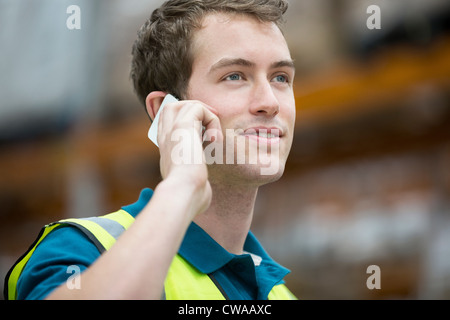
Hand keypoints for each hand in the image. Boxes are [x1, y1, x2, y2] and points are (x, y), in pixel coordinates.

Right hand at [156, 99, 222, 216]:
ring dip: (206, 116)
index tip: (206, 137)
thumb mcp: (191, 186)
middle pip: (172, 107)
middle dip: (194, 113)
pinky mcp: (182, 126)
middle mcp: (165, 137)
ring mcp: (171, 130)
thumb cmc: (190, 198)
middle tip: (210, 132)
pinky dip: (213, 121)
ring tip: (213, 137)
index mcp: (166, 150)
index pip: (169, 123)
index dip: (189, 123)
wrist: (184, 194)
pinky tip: (215, 141)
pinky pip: (200, 108)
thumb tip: (203, 192)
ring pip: (185, 104)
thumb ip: (194, 181)